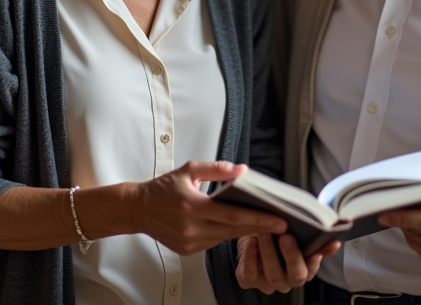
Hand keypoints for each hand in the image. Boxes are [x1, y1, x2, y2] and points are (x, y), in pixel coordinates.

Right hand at [132, 161, 287, 255]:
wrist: (138, 209)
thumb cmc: (163, 188)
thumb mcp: (188, 170)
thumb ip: (217, 169)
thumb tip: (242, 171)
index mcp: (192, 206)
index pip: (232, 215)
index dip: (258, 218)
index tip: (278, 219)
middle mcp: (191, 227)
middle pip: (233, 229)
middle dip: (259, 226)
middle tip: (281, 223)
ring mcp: (189, 242)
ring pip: (225, 237)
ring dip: (244, 230)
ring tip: (263, 222)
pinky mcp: (187, 250)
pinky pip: (214, 242)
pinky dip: (225, 233)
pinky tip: (235, 225)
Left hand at [235, 233, 340, 293]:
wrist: (251, 237)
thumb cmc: (277, 237)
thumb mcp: (298, 236)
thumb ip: (317, 240)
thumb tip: (336, 240)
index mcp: (302, 271)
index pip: (312, 271)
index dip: (314, 263)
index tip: (316, 253)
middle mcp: (286, 280)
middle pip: (295, 276)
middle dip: (292, 257)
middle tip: (287, 237)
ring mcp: (268, 283)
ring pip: (272, 275)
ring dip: (269, 253)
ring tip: (266, 233)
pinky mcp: (249, 280)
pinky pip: (251, 273)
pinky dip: (250, 256)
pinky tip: (252, 240)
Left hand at [377, 161, 420, 262]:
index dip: (405, 217)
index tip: (385, 210)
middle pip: (419, 230)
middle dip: (399, 217)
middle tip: (381, 203)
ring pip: (416, 237)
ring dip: (403, 223)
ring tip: (397, 206)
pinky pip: (418, 245)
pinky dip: (410, 232)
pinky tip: (410, 220)